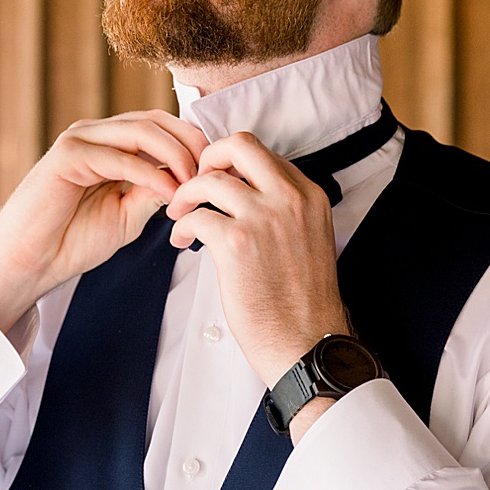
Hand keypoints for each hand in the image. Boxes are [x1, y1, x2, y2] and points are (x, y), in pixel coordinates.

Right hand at [0, 110, 208, 332]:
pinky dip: (150, 173)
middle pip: (157, 121)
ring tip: (193, 186)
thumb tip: (190, 179)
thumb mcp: (129, 214)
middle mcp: (96, 134)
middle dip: (192, 145)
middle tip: (212, 176)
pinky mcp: (67, 156)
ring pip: (142, 131)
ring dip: (176, 157)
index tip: (217, 172)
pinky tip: (168, 193)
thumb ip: (155, 191)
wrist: (29, 263)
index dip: (194, 143)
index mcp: (110, 144)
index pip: (162, 126)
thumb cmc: (72, 241)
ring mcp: (80, 140)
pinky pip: (119, 157)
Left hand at [164, 132, 351, 389]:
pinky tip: (183, 241)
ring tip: (179, 216)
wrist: (308, 343)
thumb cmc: (303, 304)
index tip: (216, 180)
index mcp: (310, 196)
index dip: (231, 163)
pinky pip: (196, 216)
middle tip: (193, 181)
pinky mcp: (237, 243)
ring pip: (210, 179)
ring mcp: (264, 218)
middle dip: (207, 158)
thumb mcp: (308, 240)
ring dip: (185, 195)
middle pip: (239, 145)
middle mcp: (290, 199)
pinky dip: (182, 226)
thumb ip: (284, 211)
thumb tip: (244, 196)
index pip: (264, 154)